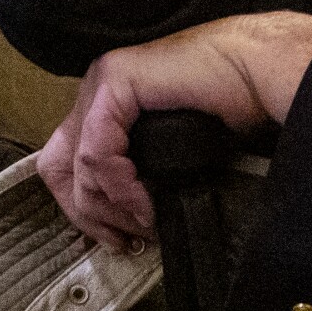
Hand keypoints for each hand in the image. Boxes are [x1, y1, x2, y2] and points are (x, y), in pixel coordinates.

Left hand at [38, 11, 311, 249]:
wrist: (255, 71)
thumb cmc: (224, 107)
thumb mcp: (166, 151)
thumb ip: (137, 172)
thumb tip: (120, 222)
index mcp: (104, 101)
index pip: (64, 163)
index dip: (83, 209)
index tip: (115, 239)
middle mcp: (95, 88)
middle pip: (56, 166)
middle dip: (85, 212)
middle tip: (121, 239)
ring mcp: (103, 81)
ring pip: (76, 164)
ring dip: (109, 206)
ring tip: (144, 222)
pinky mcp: (116, 81)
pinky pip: (98, 151)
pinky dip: (119, 186)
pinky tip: (145, 203)